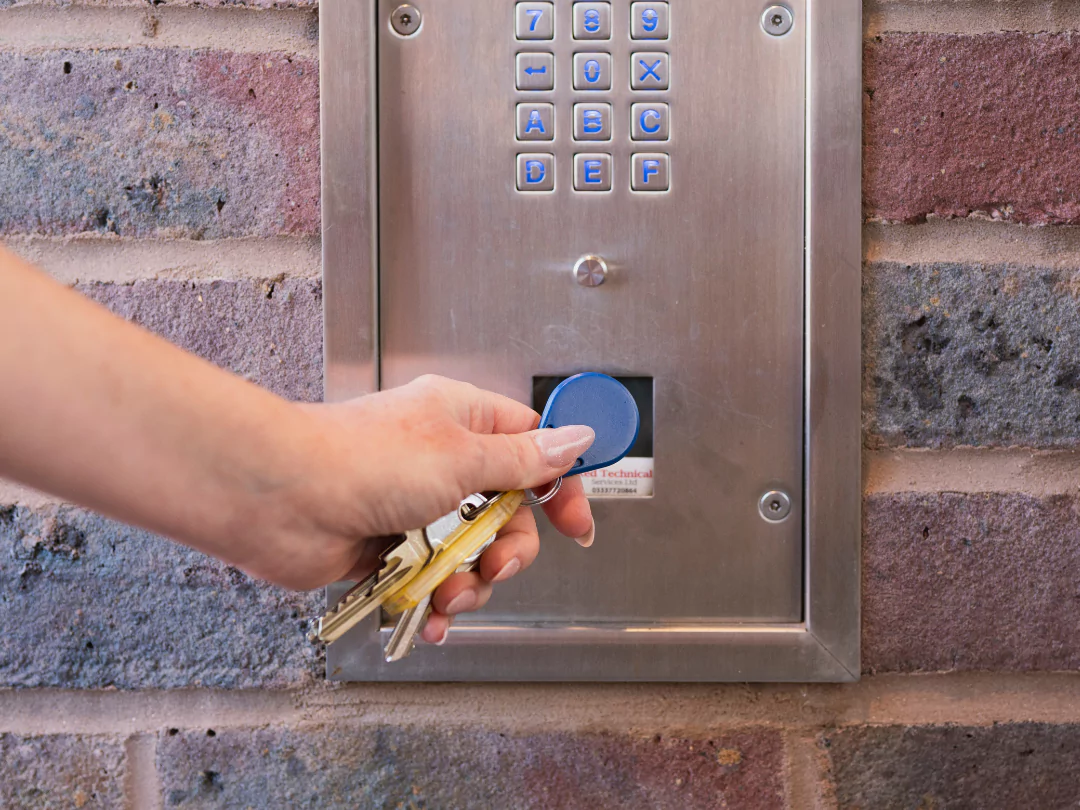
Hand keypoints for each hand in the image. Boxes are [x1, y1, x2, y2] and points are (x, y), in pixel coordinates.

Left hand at [259, 375, 595, 643]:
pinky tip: (429, 616)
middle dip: (508, 550)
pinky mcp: (388, 549)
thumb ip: (523, 460)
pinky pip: (432, 582)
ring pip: (471, 555)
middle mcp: (441, 461)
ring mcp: (414, 508)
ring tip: (447, 593)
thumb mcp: (460, 457)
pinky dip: (435, 603)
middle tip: (496, 564)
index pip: (532, 448)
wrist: (277, 498)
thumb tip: (575, 438)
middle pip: (506, 514)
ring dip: (469, 584)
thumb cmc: (358, 459)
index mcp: (462, 420)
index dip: (558, 487)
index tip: (574, 525)